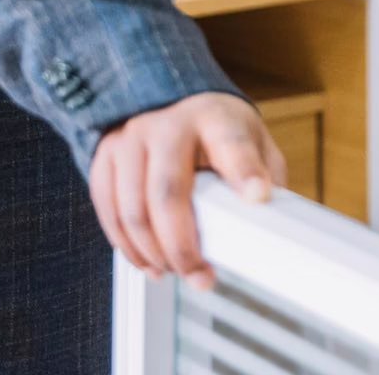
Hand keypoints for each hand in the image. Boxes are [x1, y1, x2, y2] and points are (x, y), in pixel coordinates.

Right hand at [90, 92, 285, 291]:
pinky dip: (128, 247)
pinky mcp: (105, 156)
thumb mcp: (252, 141)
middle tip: (200, 276)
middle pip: (168, 193)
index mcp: (216, 118)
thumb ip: (264, 175)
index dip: (244, 172)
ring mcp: (131, 138)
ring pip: (132, 211)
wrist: (172, 103)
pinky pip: (108, 212)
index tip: (258, 197)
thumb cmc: (218, 131)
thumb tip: (272, 223)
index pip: (231, 145)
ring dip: (153, 255)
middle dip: (182, 247)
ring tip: (176, 272)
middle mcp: (168, 124)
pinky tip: (148, 262)